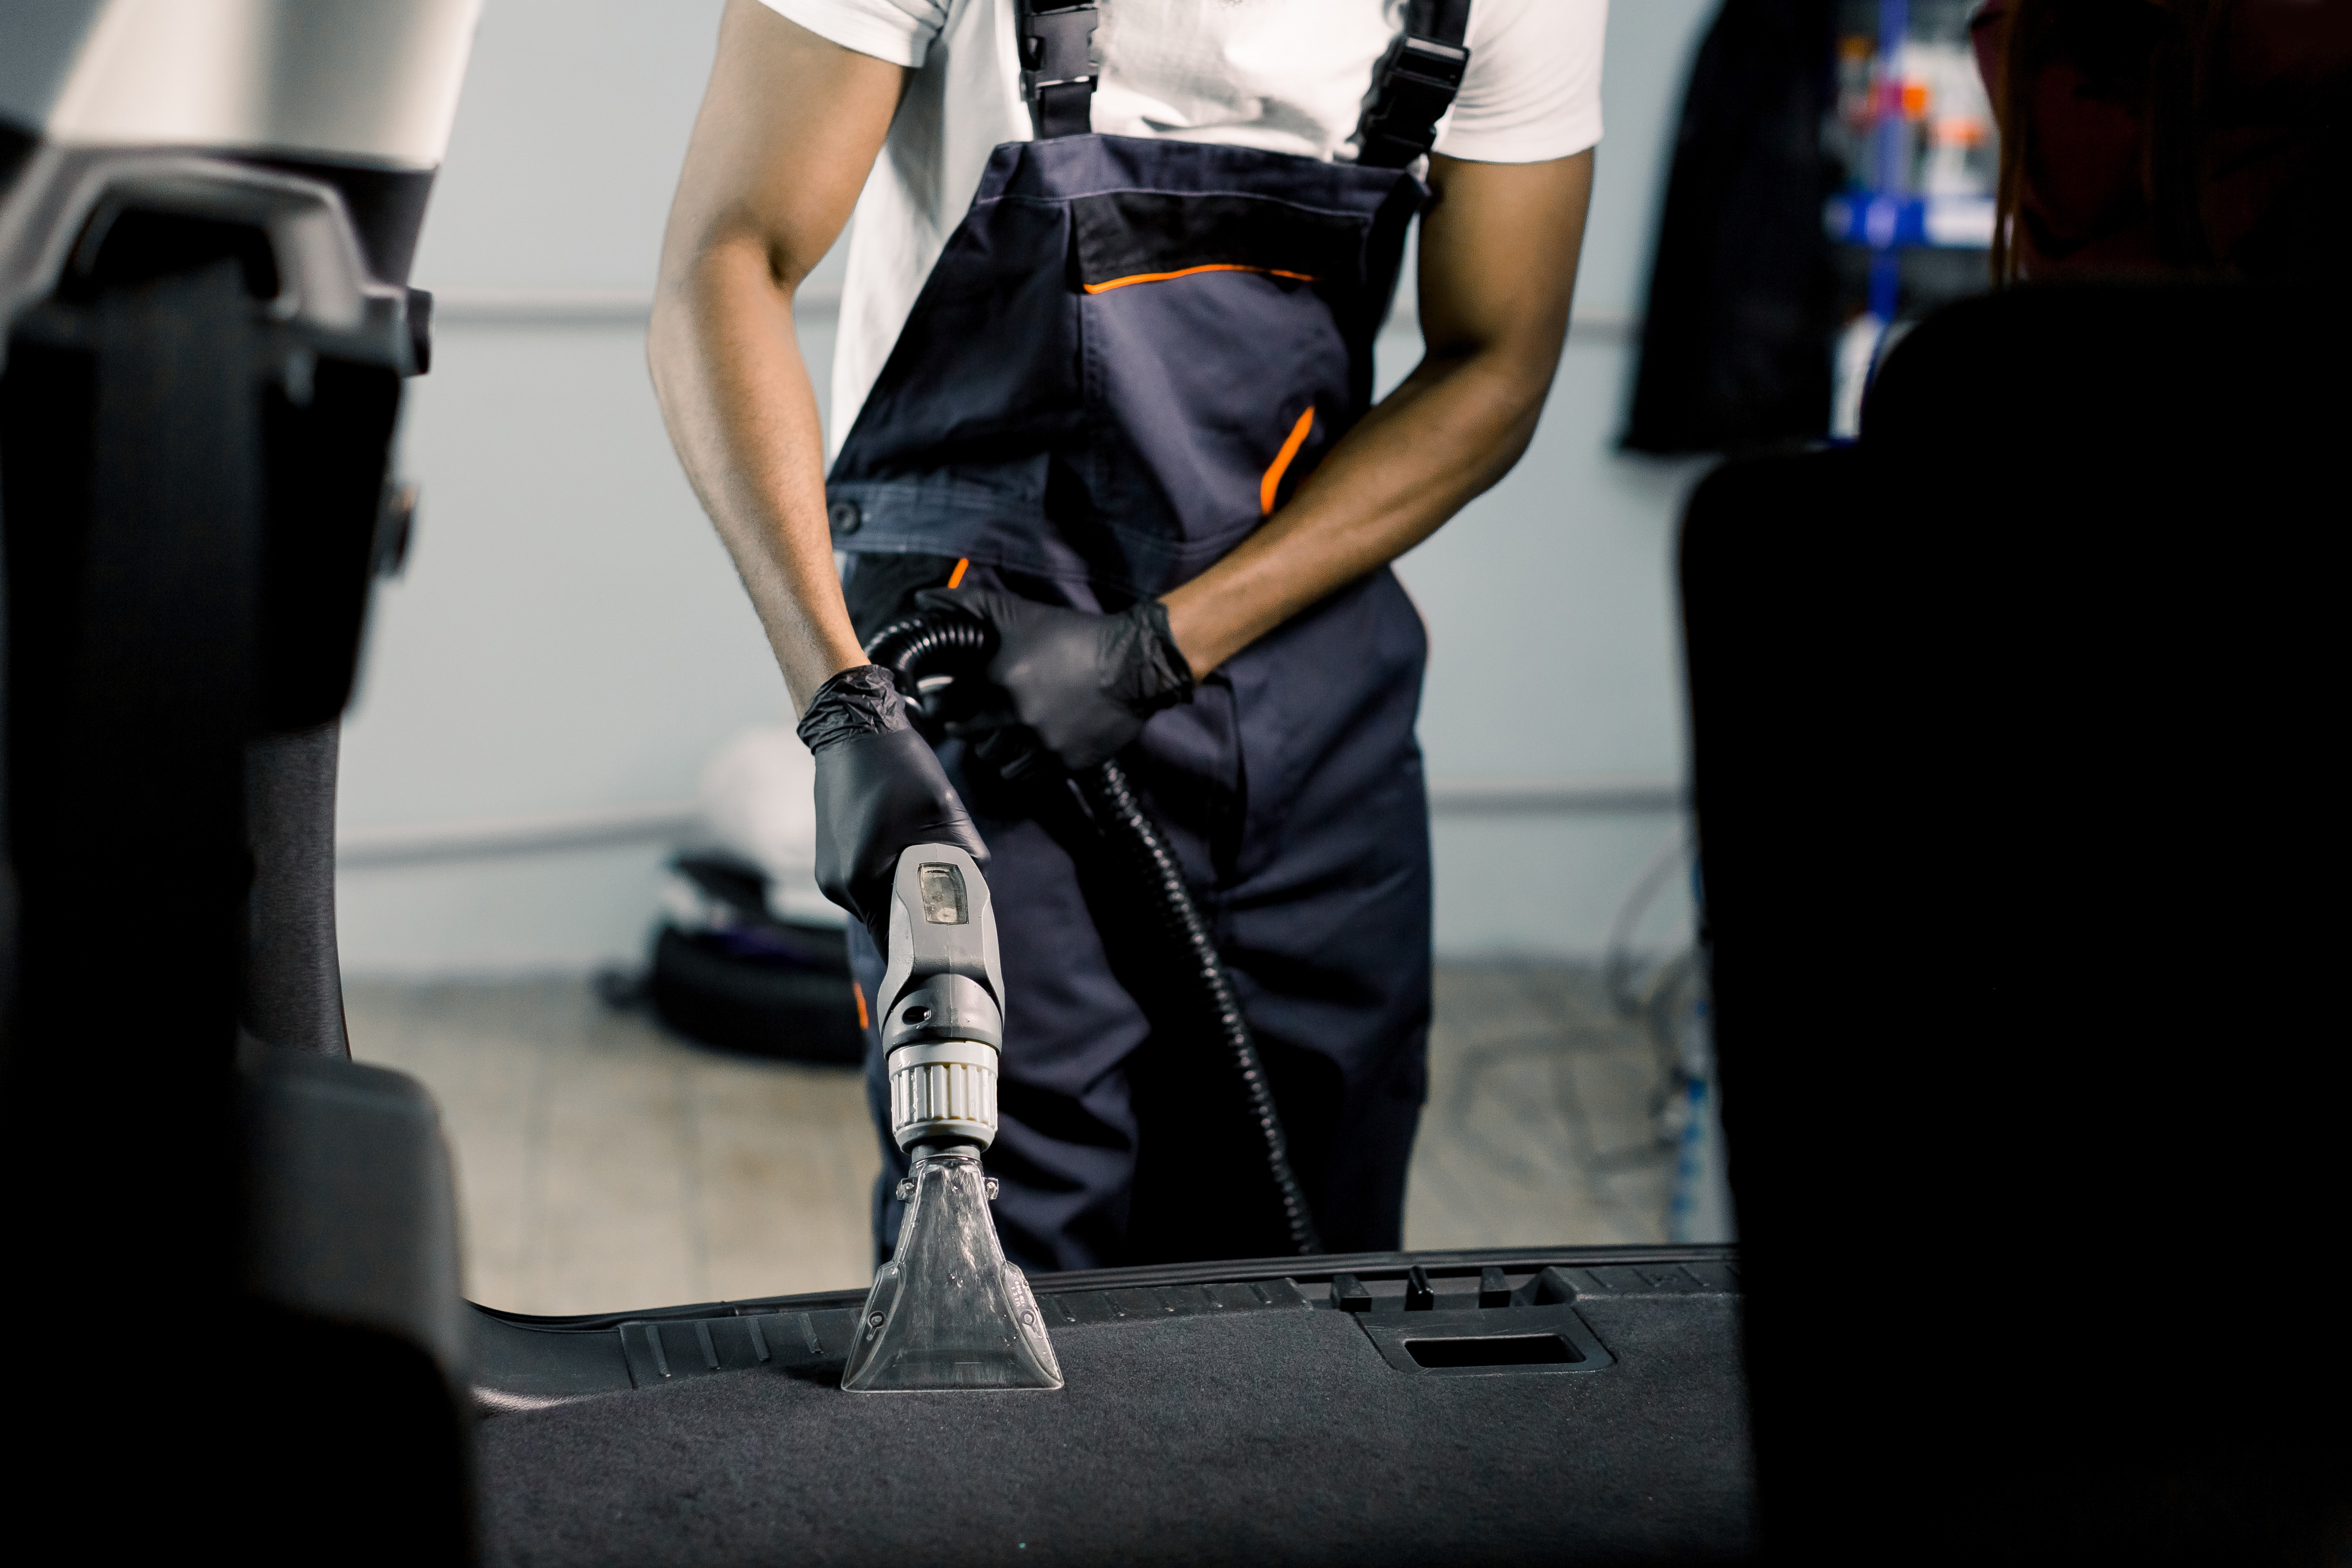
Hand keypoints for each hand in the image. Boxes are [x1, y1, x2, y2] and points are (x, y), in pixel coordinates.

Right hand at [798, 665, 988, 947]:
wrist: (853, 731)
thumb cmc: (899, 767)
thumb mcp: (946, 813)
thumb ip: (963, 863)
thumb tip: (974, 898)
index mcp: (862, 880)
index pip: (896, 944)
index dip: (927, 951)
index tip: (951, 956)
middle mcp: (839, 886)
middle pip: (888, 927)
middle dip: (920, 921)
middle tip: (952, 910)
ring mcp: (831, 876)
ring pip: (878, 906)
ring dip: (904, 897)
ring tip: (927, 870)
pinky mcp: (831, 863)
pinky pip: (866, 887)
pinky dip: (888, 880)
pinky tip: (904, 854)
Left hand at [916, 588, 1193, 771]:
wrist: (1133, 663)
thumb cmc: (1075, 636)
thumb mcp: (1019, 613)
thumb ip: (968, 604)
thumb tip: (924, 599)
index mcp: (1001, 680)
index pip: (948, 705)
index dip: (942, 705)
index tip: (946, 702)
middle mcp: (1019, 716)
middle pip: (970, 737)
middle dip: (967, 727)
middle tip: (974, 718)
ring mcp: (1044, 744)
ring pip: (997, 762)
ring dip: (996, 749)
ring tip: (1005, 734)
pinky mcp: (1067, 763)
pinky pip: (1029, 775)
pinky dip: (1025, 764)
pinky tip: (1031, 745)